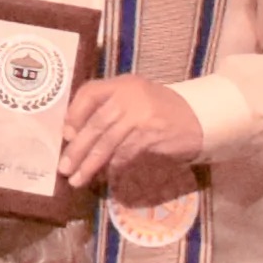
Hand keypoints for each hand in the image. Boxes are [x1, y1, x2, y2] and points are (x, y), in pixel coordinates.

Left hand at [56, 75, 208, 202]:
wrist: (198, 118)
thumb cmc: (160, 110)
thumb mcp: (134, 99)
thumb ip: (107, 109)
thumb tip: (72, 134)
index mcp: (122, 84)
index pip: (89, 92)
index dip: (73, 114)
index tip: (65, 136)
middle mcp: (130, 96)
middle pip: (95, 123)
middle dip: (77, 149)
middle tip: (64, 168)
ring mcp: (141, 115)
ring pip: (107, 142)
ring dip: (90, 164)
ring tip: (77, 179)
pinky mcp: (151, 135)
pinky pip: (125, 154)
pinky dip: (113, 167)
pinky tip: (105, 177)